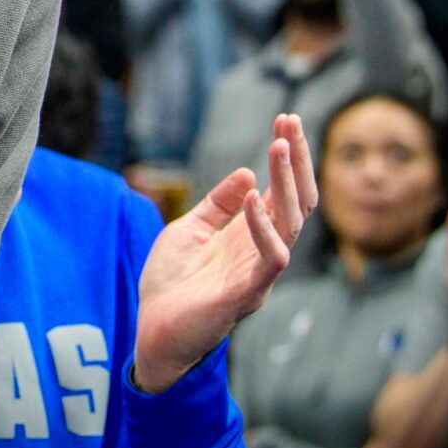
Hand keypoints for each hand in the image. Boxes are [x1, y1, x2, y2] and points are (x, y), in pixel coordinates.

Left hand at [133, 114, 318, 392]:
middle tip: (290, 123)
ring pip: (291, 226)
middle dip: (297, 162)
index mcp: (251, 236)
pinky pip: (269, 260)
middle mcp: (262, 252)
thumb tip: (247, 174)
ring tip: (279, 146)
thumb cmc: (171, 283)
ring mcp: (258, 274)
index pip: (282, 191)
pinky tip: (254, 197)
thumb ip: (217, 204)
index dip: (288, 157)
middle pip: (297, 203)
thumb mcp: (190, 230)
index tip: (285, 118)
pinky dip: (264, 228)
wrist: (150, 329)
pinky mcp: (245, 294)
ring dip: (287, 184)